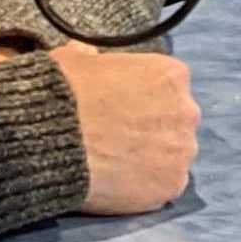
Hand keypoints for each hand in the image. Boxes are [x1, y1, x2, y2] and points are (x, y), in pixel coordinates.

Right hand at [50, 43, 198, 214]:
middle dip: (152, 129)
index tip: (121, 109)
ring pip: (172, 155)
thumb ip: (90, 57)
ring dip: (152, 158)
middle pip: (175, 122)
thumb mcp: (73, 59)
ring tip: (117, 164)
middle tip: (119, 138)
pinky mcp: (173, 184)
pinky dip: (146, 186)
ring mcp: (182, 150)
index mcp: (171, 75)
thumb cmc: (65, 93)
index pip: (167, 88)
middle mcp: (187, 111)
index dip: (142, 99)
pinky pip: (164, 185)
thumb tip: (86, 55)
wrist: (53, 139)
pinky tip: (120, 183)